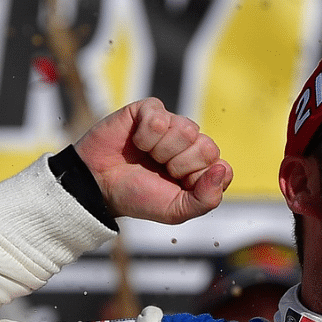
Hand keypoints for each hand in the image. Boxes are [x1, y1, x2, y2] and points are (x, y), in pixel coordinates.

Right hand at [73, 98, 232, 223]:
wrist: (98, 186)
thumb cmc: (137, 196)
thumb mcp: (175, 210)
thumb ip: (206, 199)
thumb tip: (221, 169)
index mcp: (202, 168)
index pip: (223, 169)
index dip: (198, 180)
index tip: (177, 186)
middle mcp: (191, 145)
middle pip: (207, 148)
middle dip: (180, 165)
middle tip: (159, 169)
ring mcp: (172, 125)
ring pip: (187, 129)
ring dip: (161, 150)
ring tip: (146, 156)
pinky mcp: (151, 110)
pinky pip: (160, 117)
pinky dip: (145, 135)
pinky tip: (135, 141)